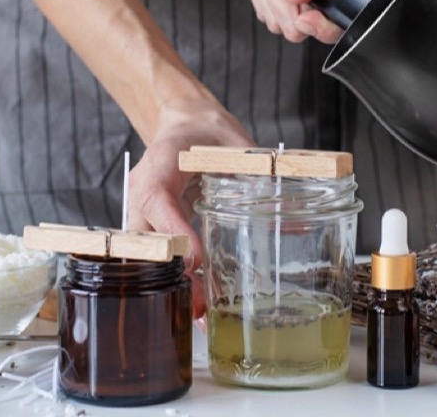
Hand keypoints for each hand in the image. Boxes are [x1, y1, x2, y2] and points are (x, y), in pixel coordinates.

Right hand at [124, 96, 252, 313]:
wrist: (186, 124)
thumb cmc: (208, 132)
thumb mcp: (236, 145)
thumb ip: (260, 176)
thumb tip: (294, 219)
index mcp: (160, 163)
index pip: (158, 199)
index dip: (174, 231)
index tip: (195, 260)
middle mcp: (142, 189)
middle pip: (145, 238)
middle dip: (171, 273)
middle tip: (200, 303)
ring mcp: (142, 210)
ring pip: (147, 253)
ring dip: (172, 282)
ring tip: (201, 312)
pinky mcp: (151, 225)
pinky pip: (156, 255)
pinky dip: (176, 278)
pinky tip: (198, 301)